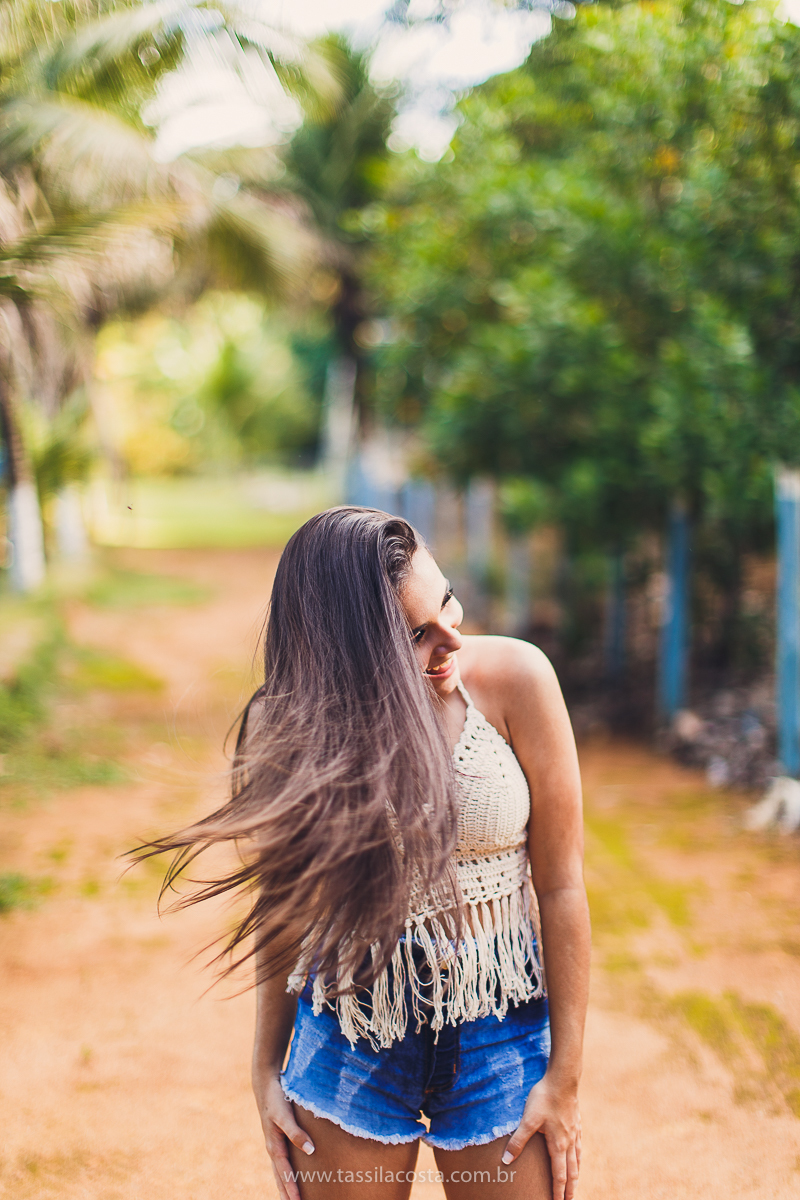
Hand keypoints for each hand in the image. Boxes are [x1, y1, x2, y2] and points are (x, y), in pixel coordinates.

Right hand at [253, 1073, 314, 1199]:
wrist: (265, 1084)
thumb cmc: (276, 1099)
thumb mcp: (285, 1115)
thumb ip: (296, 1132)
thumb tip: (310, 1150)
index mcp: (274, 1146)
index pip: (285, 1174)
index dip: (292, 1190)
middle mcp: (273, 1149)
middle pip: (280, 1178)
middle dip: (287, 1195)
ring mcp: (274, 1145)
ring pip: (280, 1172)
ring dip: (285, 1187)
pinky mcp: (277, 1138)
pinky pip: (282, 1162)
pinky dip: (285, 1174)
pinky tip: (291, 1176)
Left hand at [502, 1072, 580, 1199]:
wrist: (562, 1079)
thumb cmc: (544, 1099)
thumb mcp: (528, 1120)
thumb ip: (518, 1141)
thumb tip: (506, 1160)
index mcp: (558, 1146)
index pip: (559, 1176)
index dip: (558, 1192)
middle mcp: (569, 1143)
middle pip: (571, 1172)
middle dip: (570, 1189)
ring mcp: (575, 1133)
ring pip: (577, 1160)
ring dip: (575, 1175)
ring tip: (574, 1185)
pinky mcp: (576, 1123)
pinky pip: (579, 1147)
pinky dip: (578, 1158)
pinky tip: (577, 1156)